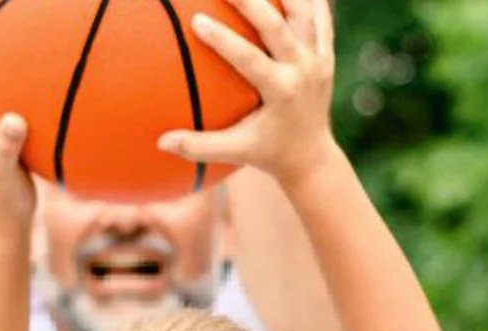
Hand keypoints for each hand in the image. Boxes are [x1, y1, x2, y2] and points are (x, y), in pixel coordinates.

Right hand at [157, 0, 338, 192]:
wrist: (312, 158)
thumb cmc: (268, 154)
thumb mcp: (235, 152)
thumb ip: (199, 147)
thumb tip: (161, 142)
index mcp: (281, 92)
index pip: (249, 58)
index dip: (223, 38)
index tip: (196, 20)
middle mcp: (303, 71)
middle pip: (277, 24)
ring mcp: (318, 60)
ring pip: (303, 11)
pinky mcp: (327, 54)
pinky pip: (319, 16)